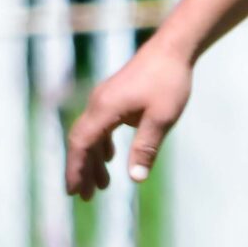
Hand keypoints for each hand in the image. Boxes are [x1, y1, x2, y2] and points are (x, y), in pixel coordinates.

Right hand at [65, 40, 194, 201]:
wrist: (173, 48)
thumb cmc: (169, 81)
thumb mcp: (161, 118)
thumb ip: (146, 148)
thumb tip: (136, 179)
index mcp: (104, 108)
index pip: (81, 144)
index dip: (76, 169)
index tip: (74, 192)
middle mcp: (98, 103)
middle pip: (82, 141)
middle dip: (82, 170)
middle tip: (85, 197)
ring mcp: (104, 98)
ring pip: (91, 134)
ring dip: (94, 160)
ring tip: (102, 185)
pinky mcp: (114, 96)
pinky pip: (101, 125)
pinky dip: (102, 144)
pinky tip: (110, 158)